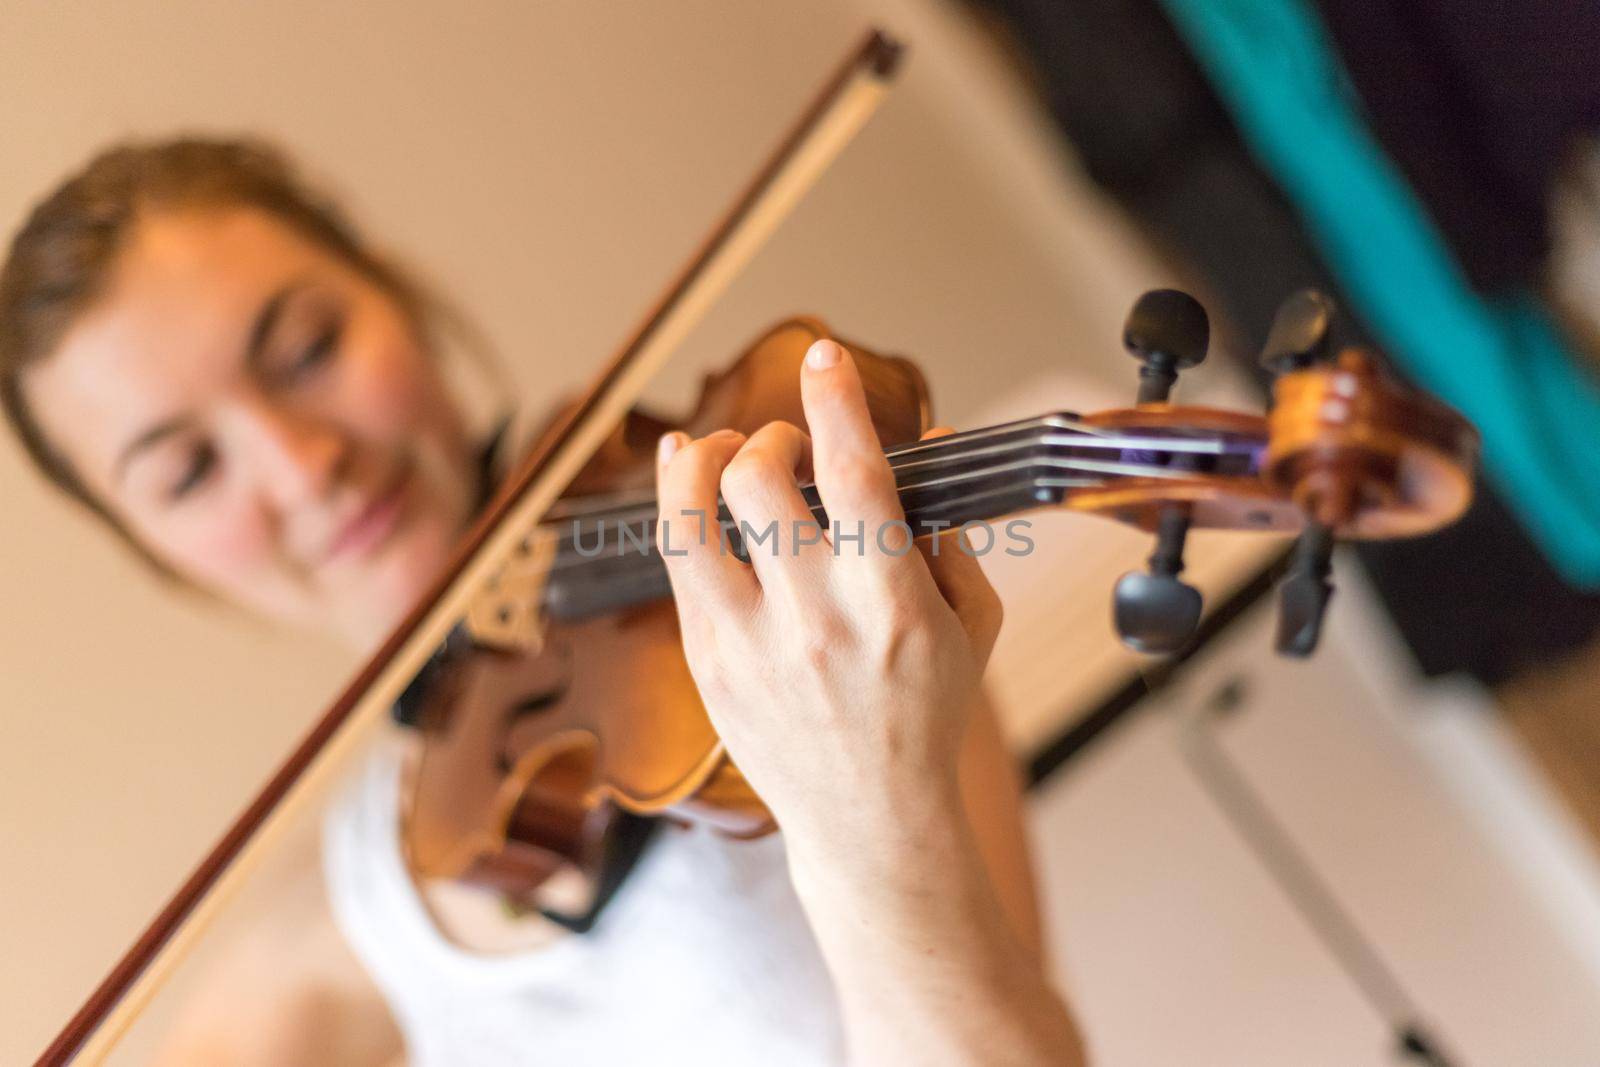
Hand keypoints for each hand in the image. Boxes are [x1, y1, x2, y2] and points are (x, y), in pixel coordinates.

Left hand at [653, 338, 1002, 863]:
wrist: (871, 820)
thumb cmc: (927, 716)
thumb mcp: (972, 624)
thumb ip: (947, 533)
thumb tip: (929, 443)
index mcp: (890, 601)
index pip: (853, 471)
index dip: (834, 399)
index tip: (824, 355)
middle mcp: (813, 616)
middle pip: (757, 477)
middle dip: (769, 434)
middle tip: (785, 446)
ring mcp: (750, 644)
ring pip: (689, 516)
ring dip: (699, 460)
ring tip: (719, 450)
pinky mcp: (708, 664)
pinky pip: (676, 565)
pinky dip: (677, 508)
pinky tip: (685, 482)